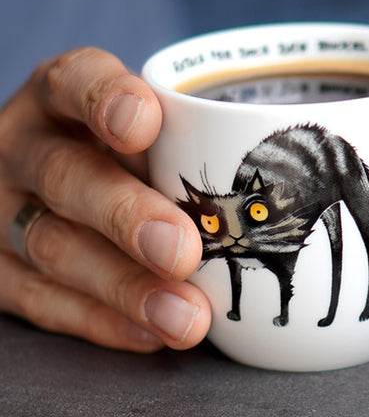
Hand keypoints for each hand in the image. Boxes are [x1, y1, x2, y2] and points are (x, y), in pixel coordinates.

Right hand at [0, 47, 210, 351]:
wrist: (35, 196)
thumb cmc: (116, 159)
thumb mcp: (142, 132)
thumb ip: (186, 141)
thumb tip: (293, 176)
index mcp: (57, 98)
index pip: (72, 81)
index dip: (105, 99)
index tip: (145, 123)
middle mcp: (22, 149)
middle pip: (66, 177)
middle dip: (127, 216)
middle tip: (185, 251)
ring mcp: (3, 212)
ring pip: (55, 248)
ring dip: (126, 286)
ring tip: (187, 318)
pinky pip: (42, 303)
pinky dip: (101, 322)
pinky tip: (152, 335)